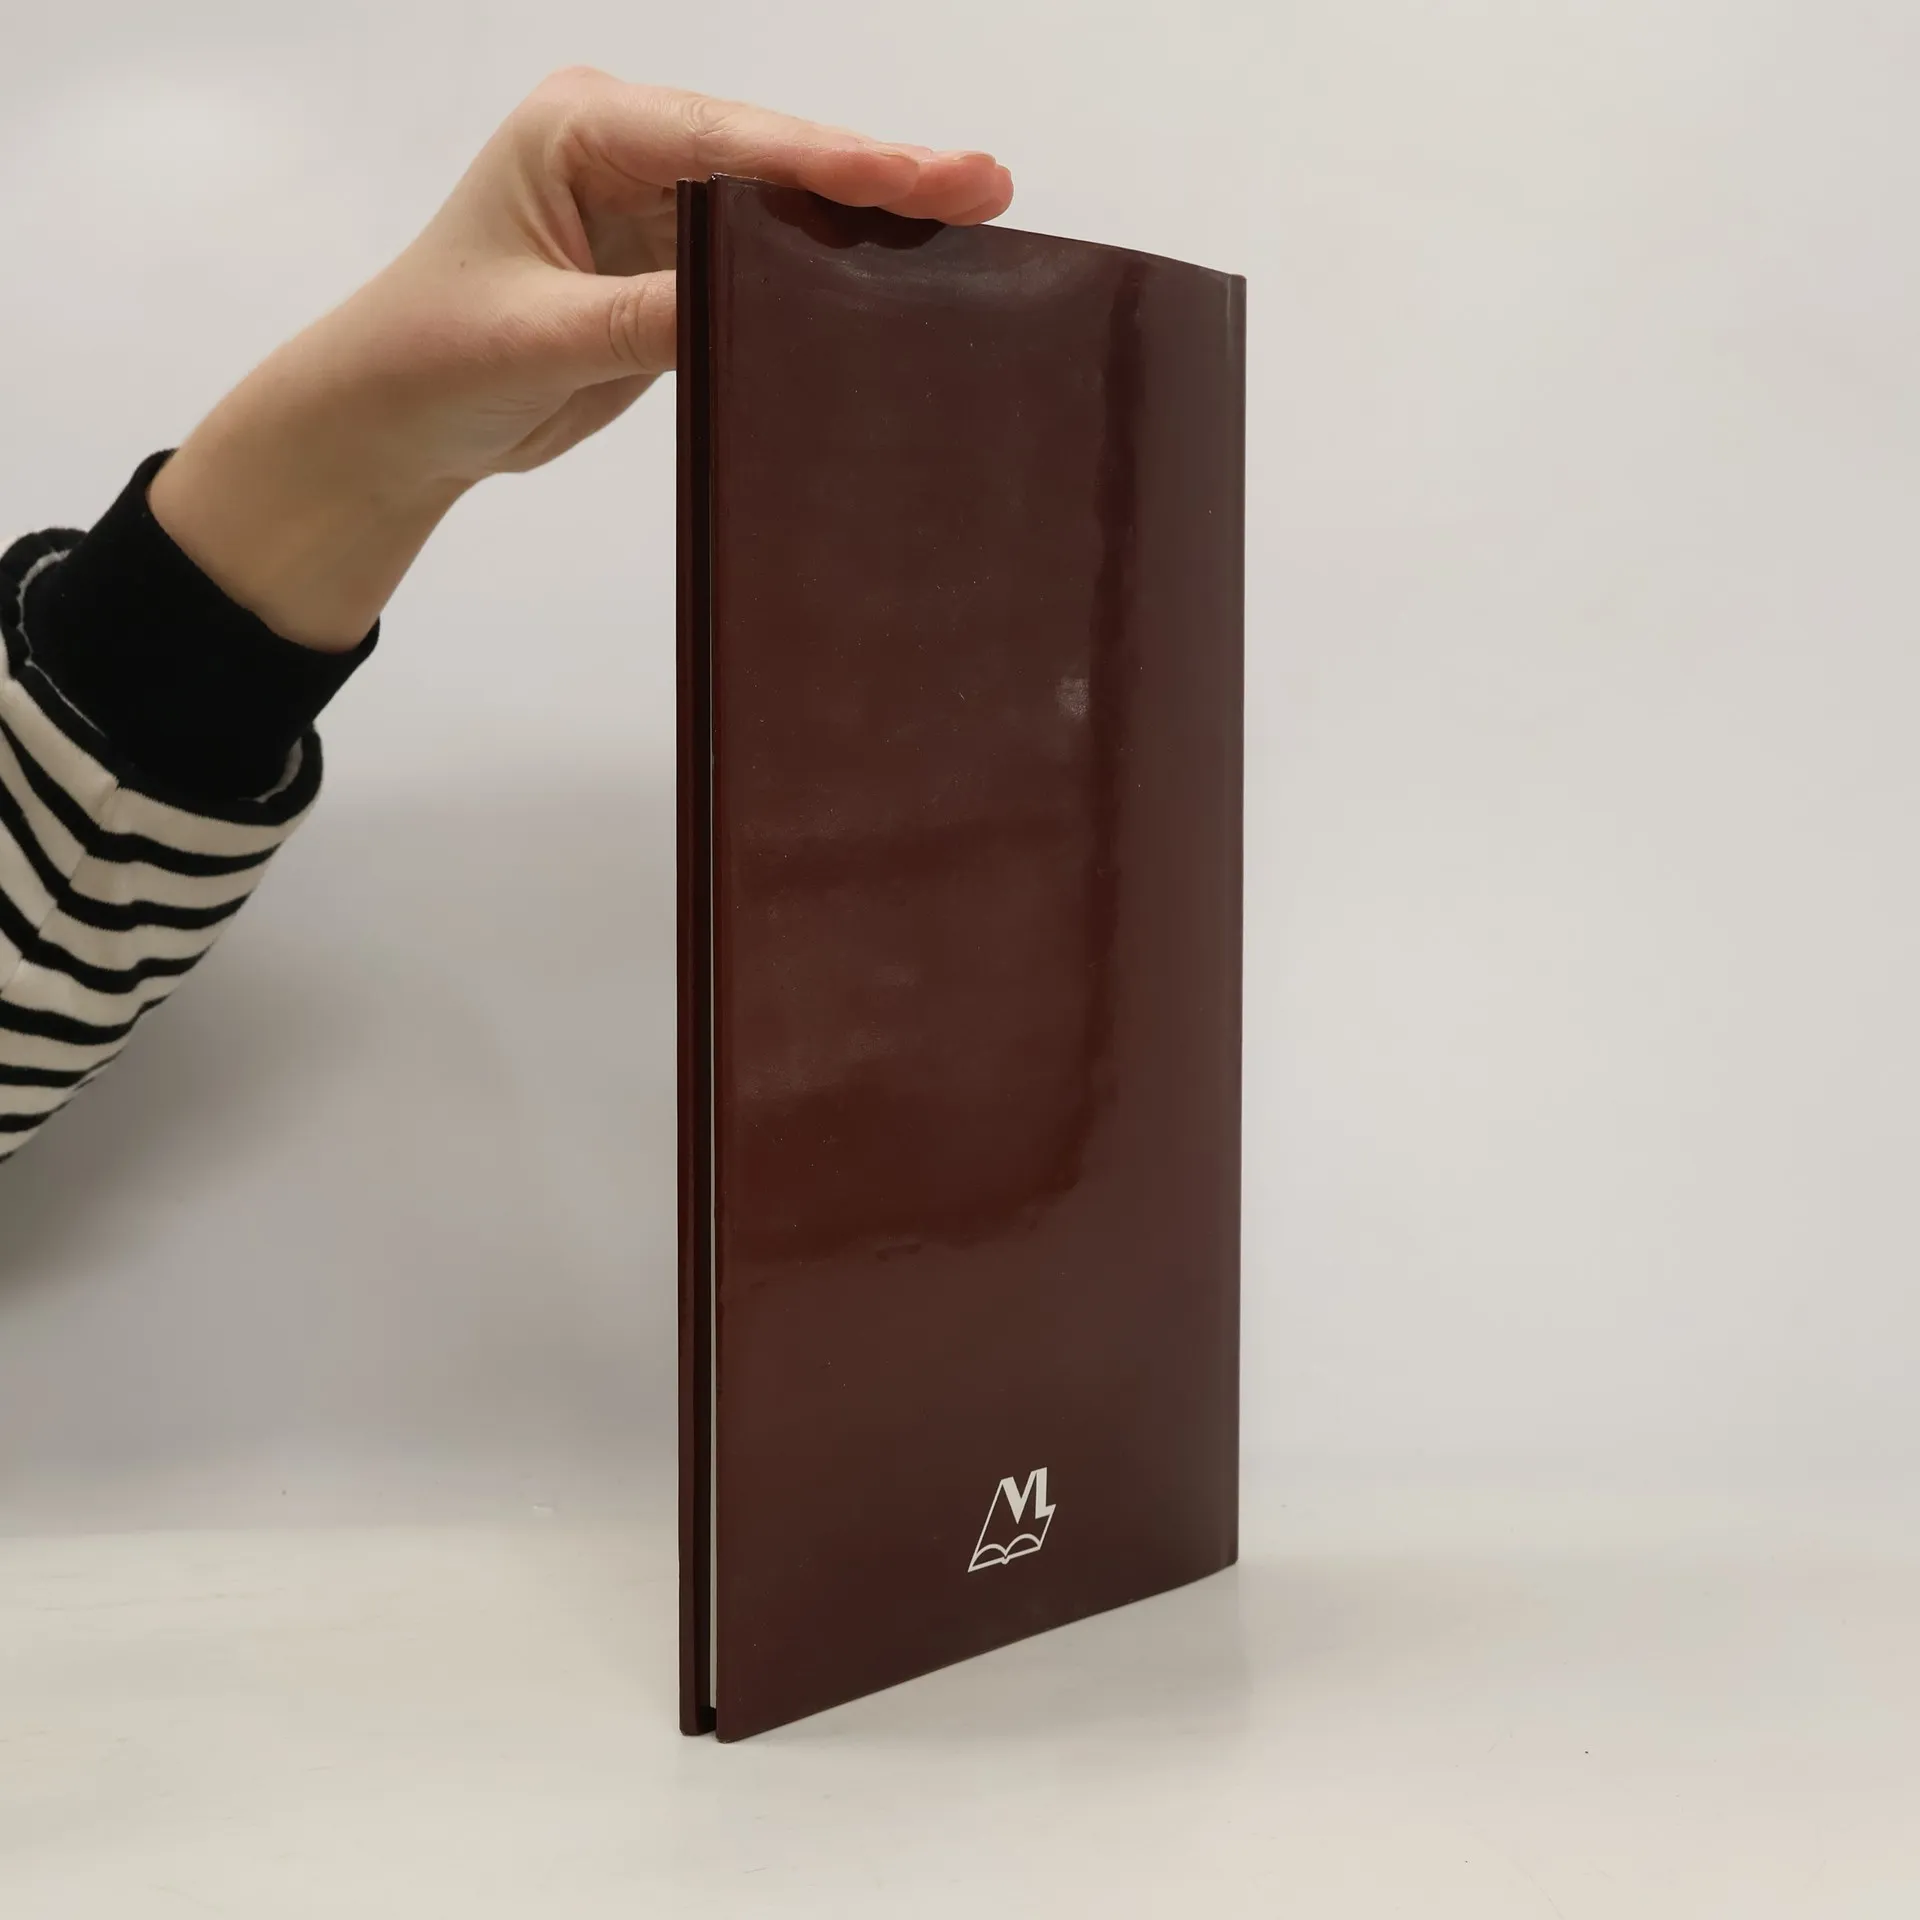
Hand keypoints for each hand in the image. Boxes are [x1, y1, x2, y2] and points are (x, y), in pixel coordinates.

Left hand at [148, 71, 1013, 650]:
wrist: (394, 422)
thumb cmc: (431, 360)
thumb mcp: (538, 337)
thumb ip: (647, 315)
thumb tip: (754, 299)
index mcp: (582, 129)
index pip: (732, 142)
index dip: (838, 160)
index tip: (934, 174)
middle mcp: (626, 149)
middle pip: (773, 158)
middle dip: (876, 172)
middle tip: (987, 184)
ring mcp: (654, 208)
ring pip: (778, 206)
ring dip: (863, 219)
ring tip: (969, 222)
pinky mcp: (670, 270)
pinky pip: (764, 263)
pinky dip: (825, 271)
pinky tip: (892, 279)